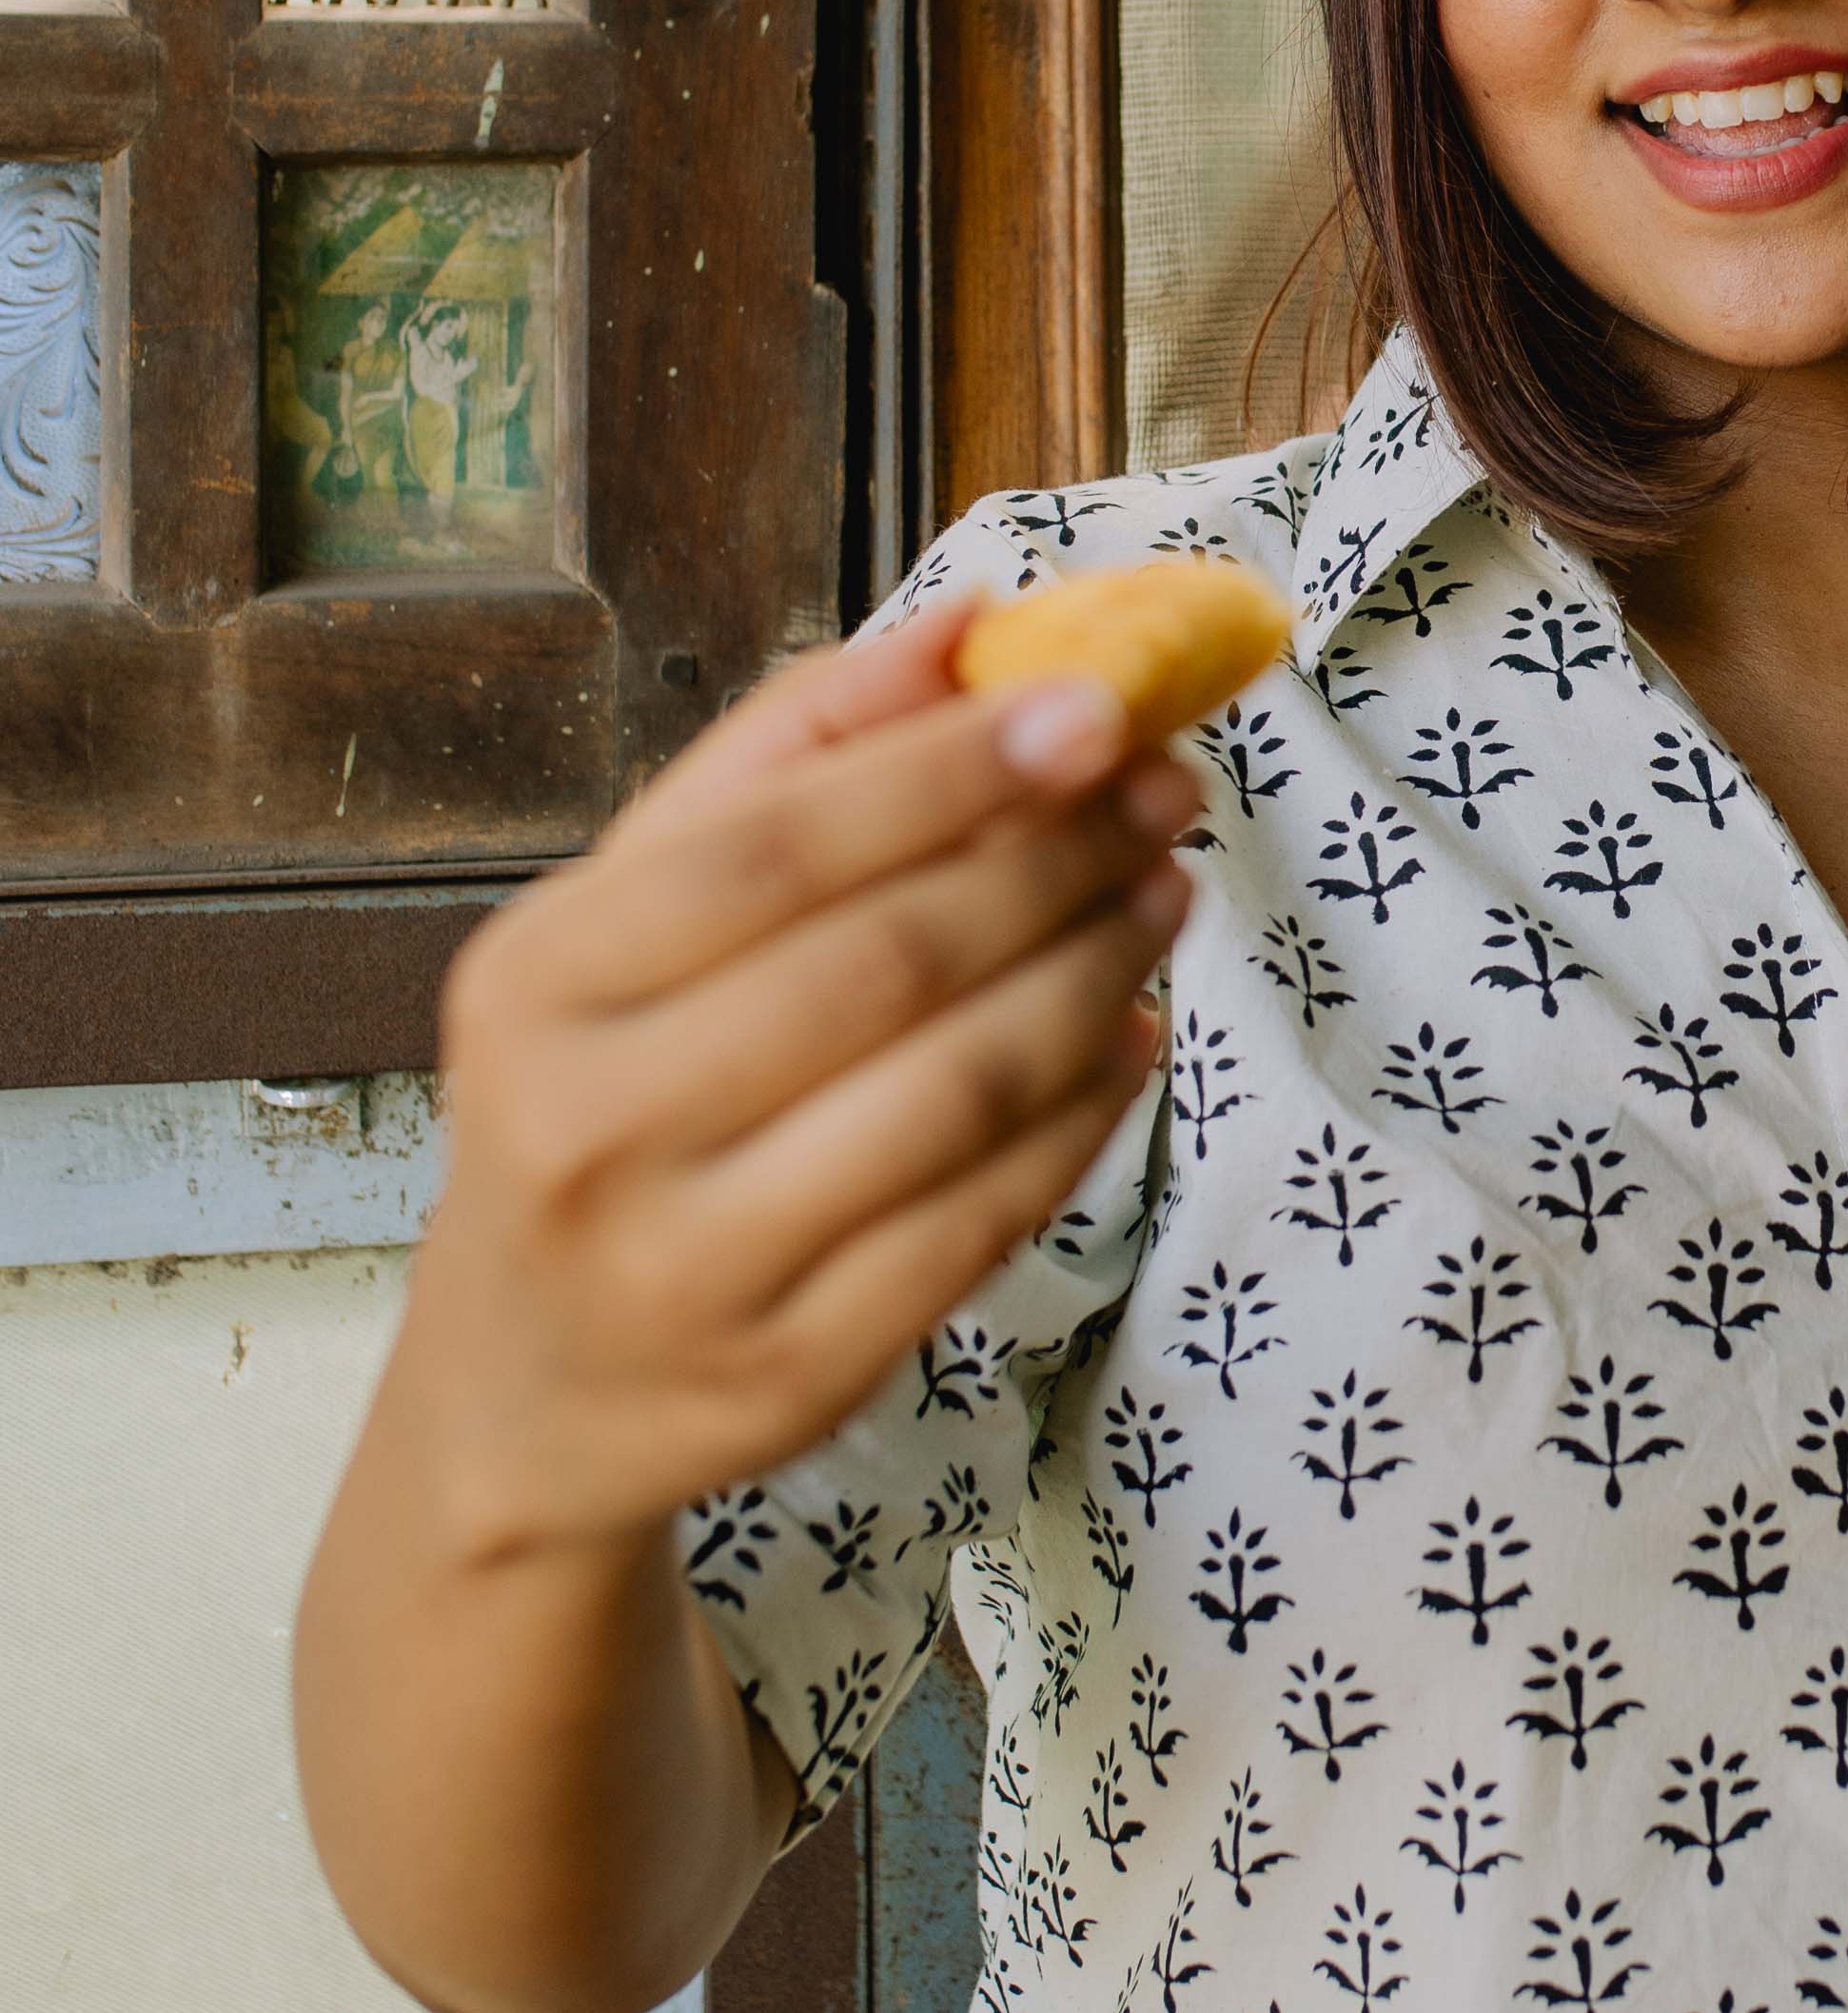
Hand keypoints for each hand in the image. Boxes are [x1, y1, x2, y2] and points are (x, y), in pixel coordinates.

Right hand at [378, 599, 1203, 1566]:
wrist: (520, 1387)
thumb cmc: (594, 1099)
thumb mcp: (622, 920)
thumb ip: (781, 762)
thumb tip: (962, 624)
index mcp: (537, 983)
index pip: (772, 851)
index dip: (948, 771)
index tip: (1096, 705)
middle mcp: (594, 1129)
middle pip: (882, 964)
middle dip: (1053, 862)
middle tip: (1162, 793)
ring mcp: (694, 1268)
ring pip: (956, 1092)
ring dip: (1094, 977)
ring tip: (1163, 896)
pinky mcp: (795, 1371)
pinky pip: (983, 1218)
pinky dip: (1082, 1114)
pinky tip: (1130, 1035)